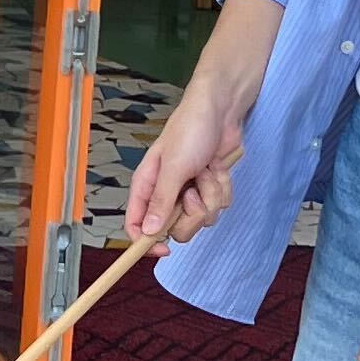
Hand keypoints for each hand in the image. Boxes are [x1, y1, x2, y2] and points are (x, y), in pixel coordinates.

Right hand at [126, 86, 244, 244]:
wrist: (222, 111)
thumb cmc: (190, 129)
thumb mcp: (173, 167)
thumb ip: (160, 201)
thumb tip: (149, 231)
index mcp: (147, 186)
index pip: (137, 225)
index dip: (146, 242)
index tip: (163, 249)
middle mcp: (166, 192)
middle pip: (175, 229)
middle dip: (191, 214)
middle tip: (193, 192)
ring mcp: (190, 191)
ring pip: (201, 218)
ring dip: (210, 195)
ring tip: (206, 172)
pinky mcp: (210, 188)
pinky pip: (219, 205)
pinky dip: (223, 188)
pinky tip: (217, 168)